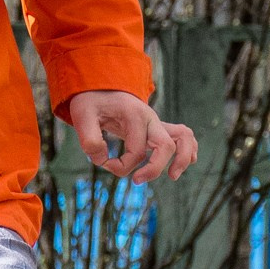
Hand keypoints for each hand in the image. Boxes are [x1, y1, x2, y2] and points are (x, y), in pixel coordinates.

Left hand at [65, 90, 196, 182]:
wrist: (99, 87)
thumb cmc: (91, 102)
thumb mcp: (82, 116)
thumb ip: (89, 140)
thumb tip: (103, 160)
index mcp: (134, 116)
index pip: (137, 152)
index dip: (121, 166)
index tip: (104, 164)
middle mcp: (151, 118)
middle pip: (166, 146)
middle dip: (154, 169)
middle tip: (136, 181)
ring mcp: (157, 122)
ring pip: (184, 138)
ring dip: (183, 158)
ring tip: (173, 176)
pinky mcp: (157, 127)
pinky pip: (182, 136)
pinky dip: (187, 150)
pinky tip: (181, 164)